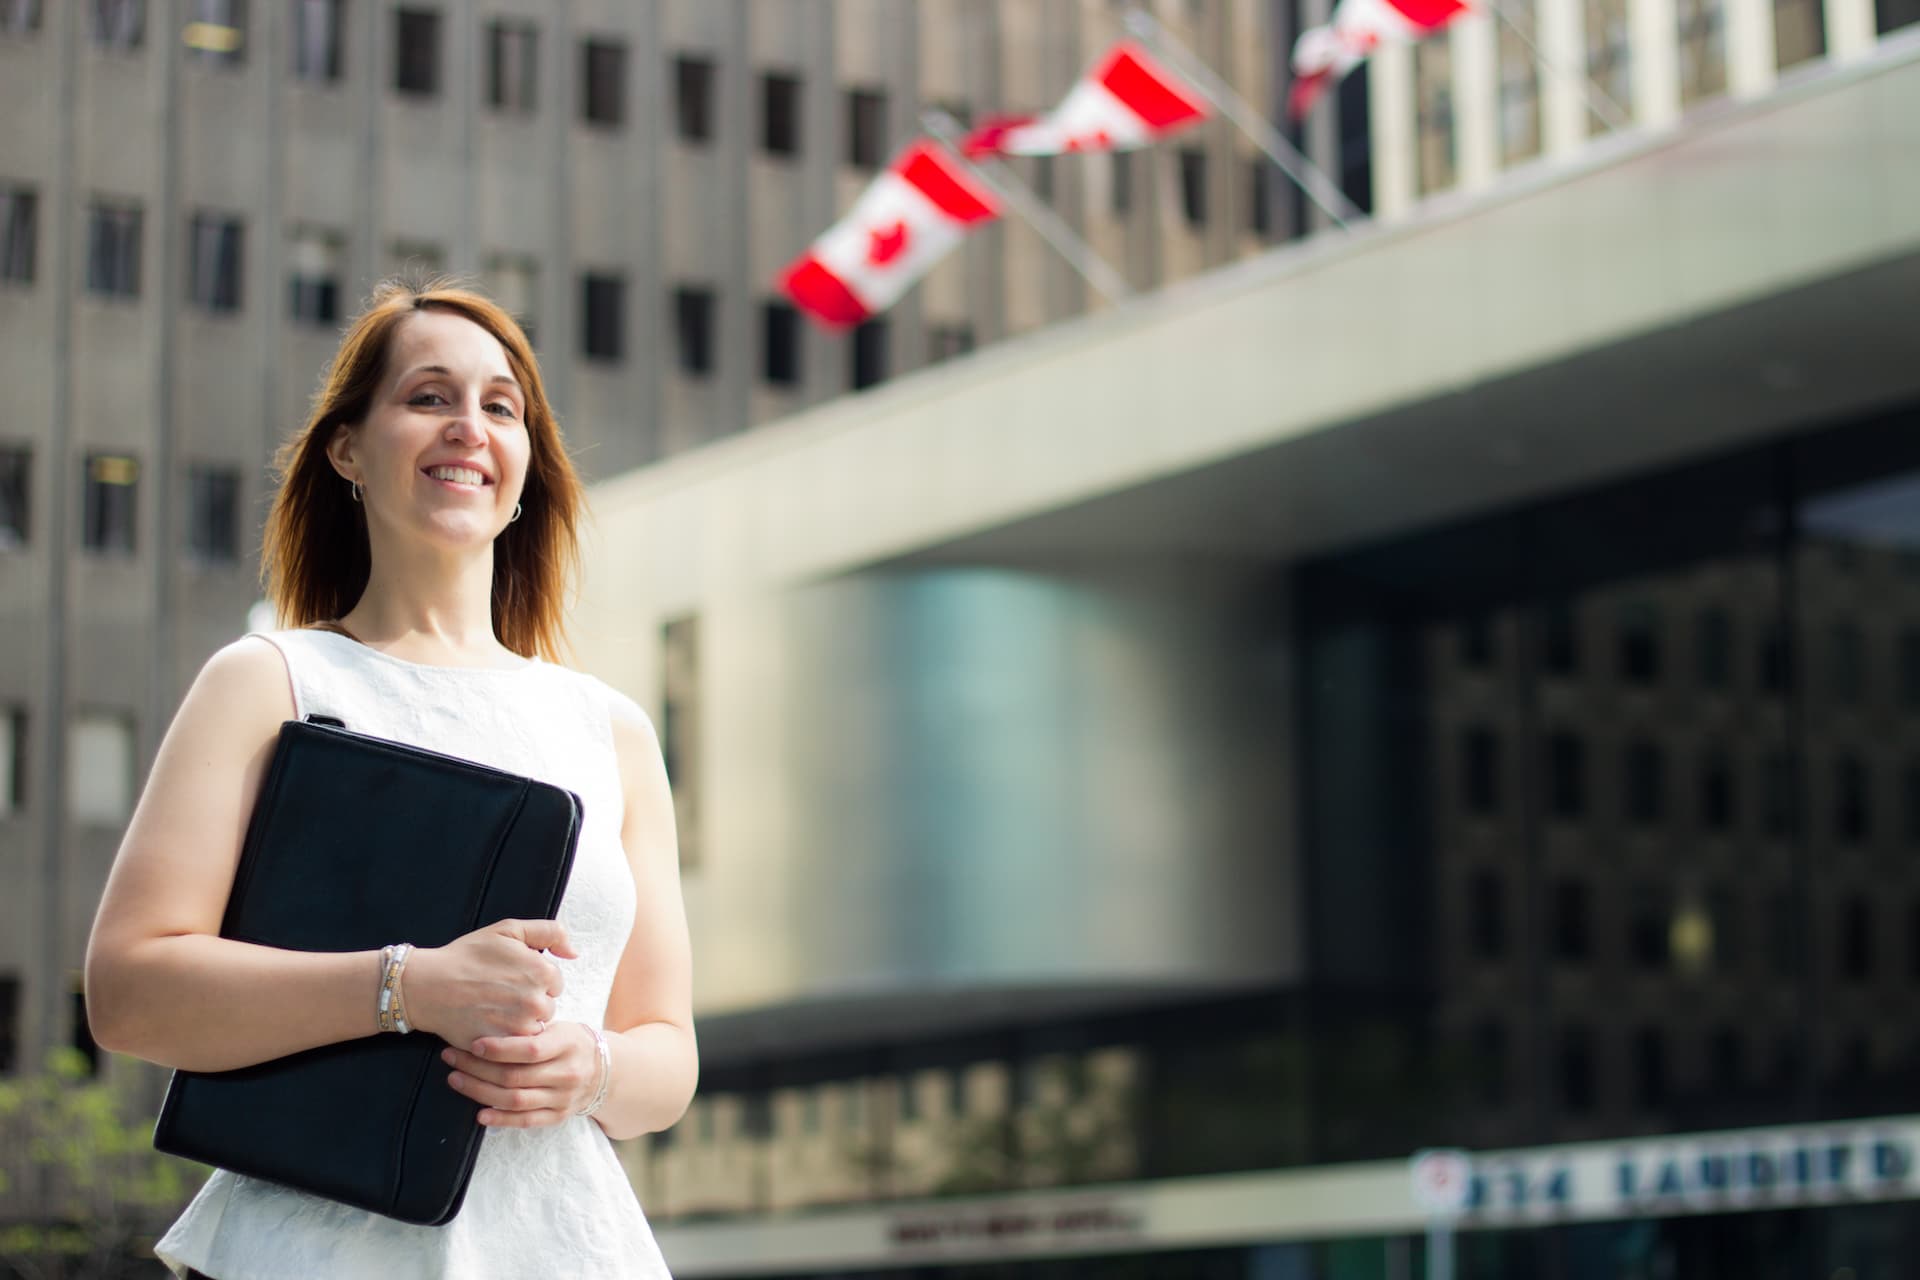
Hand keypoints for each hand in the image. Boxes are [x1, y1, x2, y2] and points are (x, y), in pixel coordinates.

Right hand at [403, 918, 574, 1050]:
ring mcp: (519, 1026)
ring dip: (520, 1022)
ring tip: (494, 1010)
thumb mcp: (509, 929)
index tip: (512, 978)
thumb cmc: (467, 955)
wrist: (428, 985)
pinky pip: (517, 1046)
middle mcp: (535, 1000)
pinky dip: (507, 1039)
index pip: (554, 983)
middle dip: (529, 1002)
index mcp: (541, 971)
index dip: (533, 980)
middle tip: (500, 995)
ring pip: (534, 1028)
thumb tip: (573, 953)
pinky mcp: (503, 1045)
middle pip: (547, 1007)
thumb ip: (549, 933)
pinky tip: (489, 1024)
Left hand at [443, 1021, 601, 1127]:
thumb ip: (530, 1031)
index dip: (498, 1049)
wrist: (603, 1070)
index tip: (472, 1043)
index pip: (529, 1050)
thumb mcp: (559, 1028)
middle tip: (452, 1058)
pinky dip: (500, 1119)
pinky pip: (525, 1121)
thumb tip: (485, 1024)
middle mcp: (567, 1074)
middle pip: (515, 1076)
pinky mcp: (557, 1116)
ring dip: (479, 1091)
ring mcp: (562, 1098)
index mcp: (567, 1045)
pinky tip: (479, 1113)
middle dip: (477, 1068)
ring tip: (456, 1079)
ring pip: (515, 1100)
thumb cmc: (571, 1043)